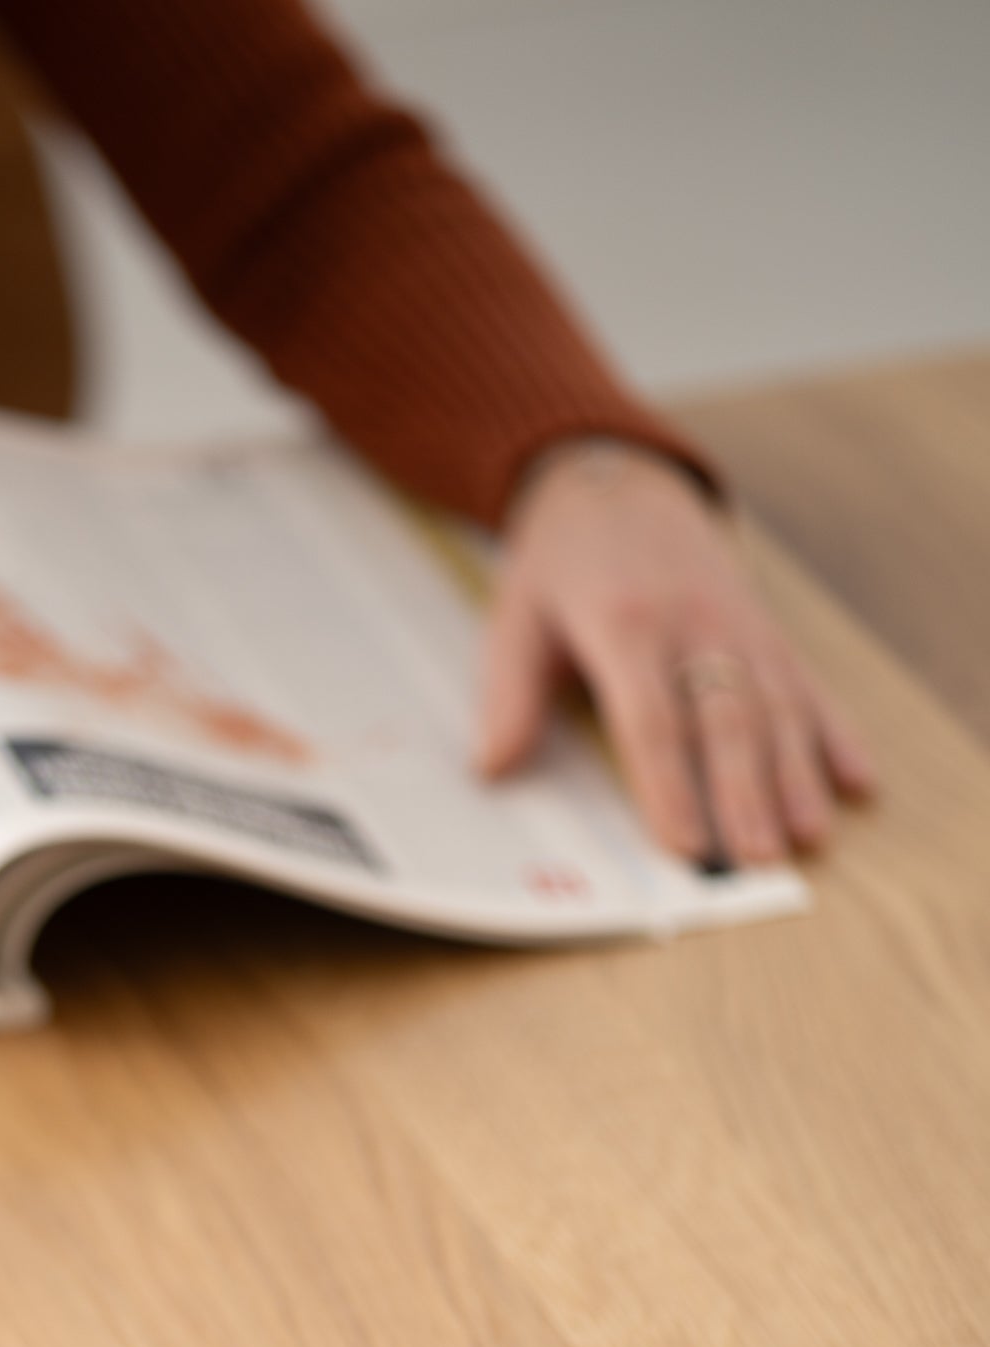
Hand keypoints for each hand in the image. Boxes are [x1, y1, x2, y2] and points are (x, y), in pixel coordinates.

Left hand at [476, 439, 876, 864]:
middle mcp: (694, 623)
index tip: (684, 844)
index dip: (669, 785)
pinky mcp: (767, 627)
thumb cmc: (562, 564)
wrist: (620, 480)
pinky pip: (809, 684)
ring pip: (777, 707)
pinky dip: (837, 734)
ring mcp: (739, 624)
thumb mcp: (517, 616)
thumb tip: (492, 769)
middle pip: (726, 721)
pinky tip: (860, 780)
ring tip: (809, 837)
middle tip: (759, 861)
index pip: (652, 719)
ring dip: (797, 777)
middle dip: (746, 796)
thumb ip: (509, 693)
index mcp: (625, 624)